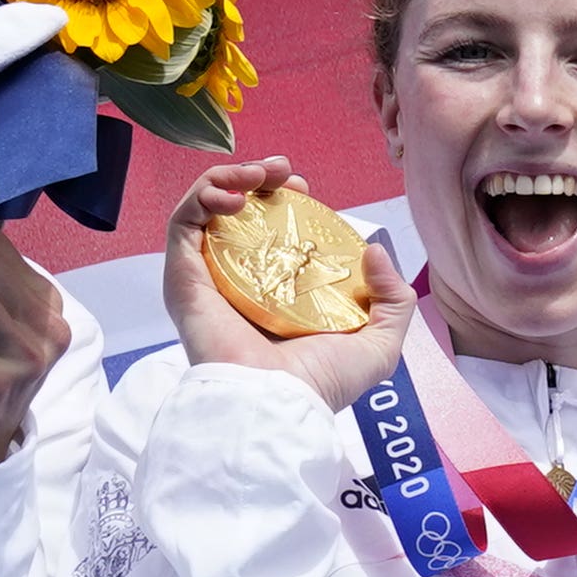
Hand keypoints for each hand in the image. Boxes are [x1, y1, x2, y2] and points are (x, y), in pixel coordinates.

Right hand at [160, 160, 407, 411]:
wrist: (278, 402)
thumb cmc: (322, 382)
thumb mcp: (379, 342)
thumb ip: (392, 299)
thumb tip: (374, 250)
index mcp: (275, 296)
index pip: (270, 236)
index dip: (285, 203)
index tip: (305, 191)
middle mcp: (238, 285)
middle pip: (237, 217)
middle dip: (257, 182)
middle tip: (282, 173)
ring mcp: (207, 279)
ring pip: (206, 211)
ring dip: (229, 178)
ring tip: (259, 175)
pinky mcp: (183, 277)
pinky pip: (183, 223)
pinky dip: (205, 194)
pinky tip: (235, 195)